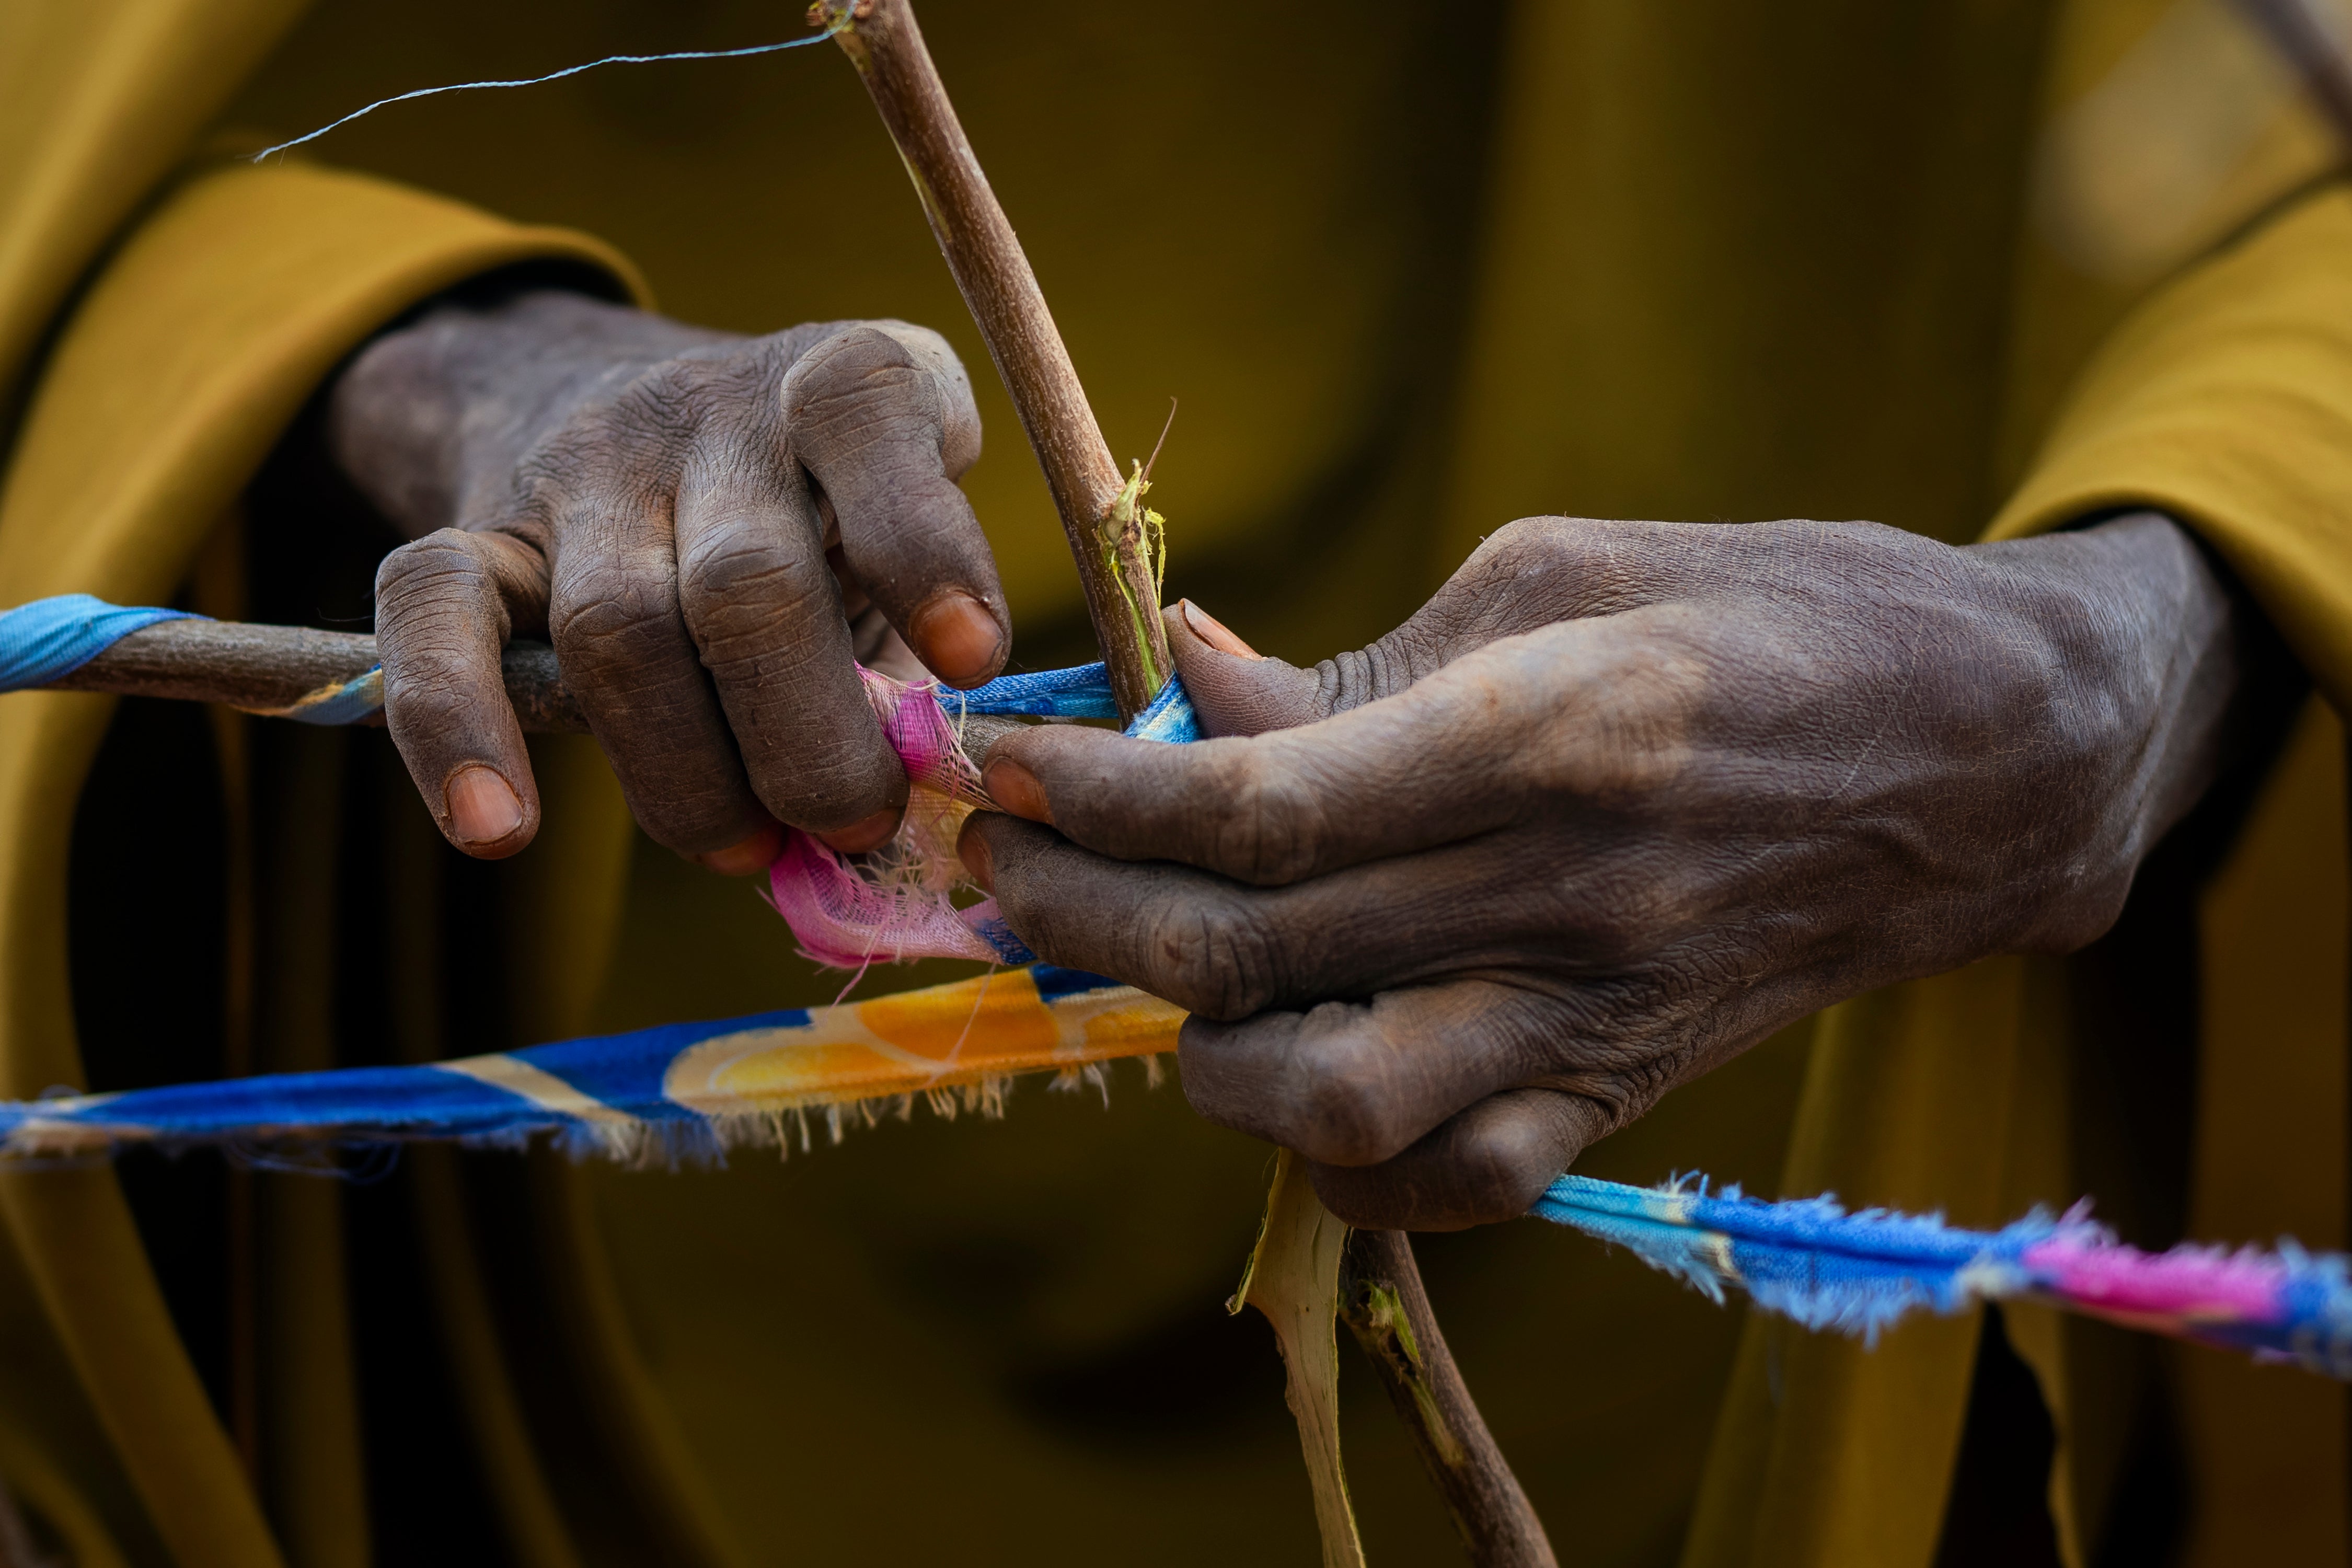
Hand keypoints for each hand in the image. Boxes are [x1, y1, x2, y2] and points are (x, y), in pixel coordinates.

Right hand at [330, 288, 1006, 866]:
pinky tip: (497, 829)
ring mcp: (583, 467)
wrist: (620, 398)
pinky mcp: (475, 530)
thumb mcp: (896, 540)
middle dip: (811, 741)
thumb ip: (915, 650)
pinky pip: (434, 616)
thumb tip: (922, 809)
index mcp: (843, 381)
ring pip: (618, 630)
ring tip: (747, 851)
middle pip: (747, 584)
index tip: (974, 660)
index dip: (924, 543)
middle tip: (857, 824)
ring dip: (689, 776)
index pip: (869, 416)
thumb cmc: (816, 518)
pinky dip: (455, 729)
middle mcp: (709, 409)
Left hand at [960, 513, 2266, 1227]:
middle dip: (1080, 917)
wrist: (1981, 759)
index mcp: (1542, 735)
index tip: (999, 772)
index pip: (1253, 810)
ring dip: (1198, 1047)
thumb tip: (1188, 683)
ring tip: (1158, 969)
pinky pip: (1444, 1185)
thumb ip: (1361, 660)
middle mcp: (1561, 899)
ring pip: (1330, 1105)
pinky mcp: (1624, 1098)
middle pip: (1249, 956)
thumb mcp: (1560, 570)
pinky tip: (1295, 1061)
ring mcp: (1596, 1020)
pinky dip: (1332, 1153)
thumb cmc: (1769, 616)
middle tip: (1005, 868)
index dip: (1094, 800)